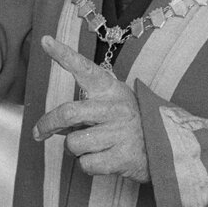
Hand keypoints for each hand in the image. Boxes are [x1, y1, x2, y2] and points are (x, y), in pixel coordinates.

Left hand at [32, 35, 148, 181]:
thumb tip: (51, 126)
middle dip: (48, 124)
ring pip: (74, 143)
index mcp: (110, 90)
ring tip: (92, 146)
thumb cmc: (130, 123)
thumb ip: (82, 110)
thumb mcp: (111, 105)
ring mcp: (120, 133)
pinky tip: (103, 158)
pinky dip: (88, 165)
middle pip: (68, 113)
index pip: (84, 68)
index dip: (63, 55)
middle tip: (38, 132)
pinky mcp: (123, 157)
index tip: (45, 40)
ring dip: (75, 149)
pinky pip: (86, 164)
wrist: (169, 147)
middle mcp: (114, 108)